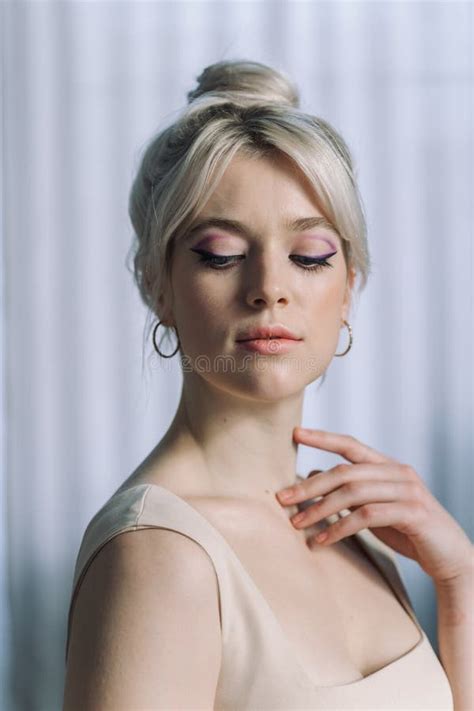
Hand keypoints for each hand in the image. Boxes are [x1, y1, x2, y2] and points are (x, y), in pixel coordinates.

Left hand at [276, 427, 472, 584]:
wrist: (450, 557)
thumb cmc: (409, 530)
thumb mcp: (374, 507)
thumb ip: (351, 490)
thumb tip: (314, 473)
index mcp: (388, 466)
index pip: (351, 445)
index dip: (322, 437)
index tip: (295, 433)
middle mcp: (398, 472)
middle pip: (345, 471)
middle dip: (310, 485)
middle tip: (282, 499)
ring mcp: (408, 490)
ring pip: (353, 492)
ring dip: (320, 509)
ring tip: (297, 524)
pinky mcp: (412, 513)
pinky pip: (367, 515)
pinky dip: (340, 527)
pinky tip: (322, 540)